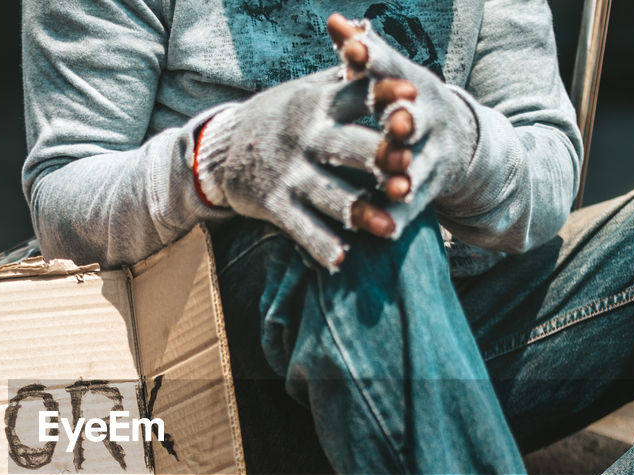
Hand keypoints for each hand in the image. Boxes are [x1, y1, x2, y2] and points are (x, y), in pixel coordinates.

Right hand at [195, 69, 395, 270]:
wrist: (222, 146)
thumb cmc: (280, 116)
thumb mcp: (306, 90)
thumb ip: (344, 78)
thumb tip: (381, 54)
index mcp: (318, 104)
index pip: (355, 96)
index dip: (383, 95)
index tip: (411, 94)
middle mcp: (305, 137)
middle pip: (346, 146)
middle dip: (376, 156)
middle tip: (408, 167)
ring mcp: (289, 172)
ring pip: (328, 194)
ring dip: (359, 211)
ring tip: (388, 228)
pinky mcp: (274, 202)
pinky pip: (299, 226)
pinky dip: (319, 244)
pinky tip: (340, 260)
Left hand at [326, 14, 474, 231]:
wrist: (458, 139)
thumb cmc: (404, 101)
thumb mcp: (389, 76)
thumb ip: (363, 54)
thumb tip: (335, 21)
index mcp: (410, 85)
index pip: (390, 68)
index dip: (373, 59)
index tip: (352, 49)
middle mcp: (425, 118)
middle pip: (414, 119)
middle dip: (405, 121)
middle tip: (396, 121)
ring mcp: (432, 154)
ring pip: (418, 166)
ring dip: (408, 175)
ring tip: (396, 185)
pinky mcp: (430, 187)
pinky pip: (413, 204)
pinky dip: (400, 215)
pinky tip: (387, 229)